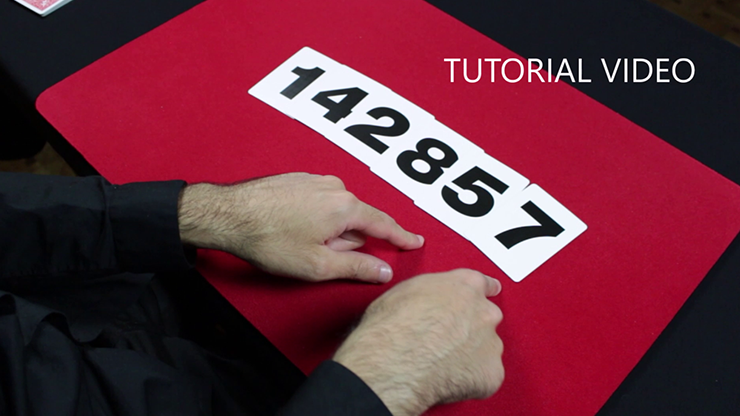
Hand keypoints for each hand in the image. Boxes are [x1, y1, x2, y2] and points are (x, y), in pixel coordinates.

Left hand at [177, 173, 423, 282]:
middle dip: (346, 241)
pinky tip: (290, 229)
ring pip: (336, 212)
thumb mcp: (317, 265)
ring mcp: (315, 179)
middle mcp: (335, 187)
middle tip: (318, 257)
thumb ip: (356, 268)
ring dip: (328, 230)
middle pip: (357, 221)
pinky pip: (319, 202)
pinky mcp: (298, 179)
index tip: (415, 241)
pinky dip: (314, 218)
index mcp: (345, 207)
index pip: (383, 224)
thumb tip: (383, 271)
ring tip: (298, 243)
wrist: (228, 214)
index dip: (401, 237)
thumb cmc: (269, 240)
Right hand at [333, 269, 503, 415]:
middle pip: (486, 318)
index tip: (486, 294)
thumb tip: (430, 300)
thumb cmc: (393, 326)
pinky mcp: (492, 373)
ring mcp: (491, 343)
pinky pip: (486, 376)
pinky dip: (471, 379)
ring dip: (470, 354)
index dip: (482, 292)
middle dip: (470, 327)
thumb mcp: (407, 290)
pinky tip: (447, 378)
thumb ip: (433, 292)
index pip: (484, 284)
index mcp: (465, 286)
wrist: (394, 361)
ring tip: (441, 362)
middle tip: (445, 340)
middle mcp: (484, 311)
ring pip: (486, 348)